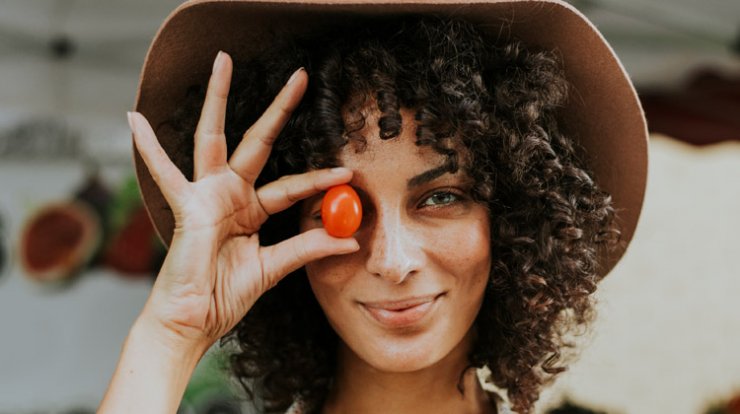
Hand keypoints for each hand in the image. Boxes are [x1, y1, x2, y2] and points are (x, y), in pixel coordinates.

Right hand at [128, 51, 357, 352]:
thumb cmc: (225, 296)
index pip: (290, 186)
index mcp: (250, 210)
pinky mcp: (186, 206)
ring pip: (214, 137)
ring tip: (222, 61)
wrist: (194, 322)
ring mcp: (206, 196)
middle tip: (300, 76)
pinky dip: (149, 148)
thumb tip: (348, 239)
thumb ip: (306, 248)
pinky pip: (165, 173)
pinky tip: (134, 118)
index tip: (347, 173)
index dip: (318, 179)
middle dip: (279, 109)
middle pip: (257, 142)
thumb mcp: (274, 268)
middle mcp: (229, 195)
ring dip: (217, 98)